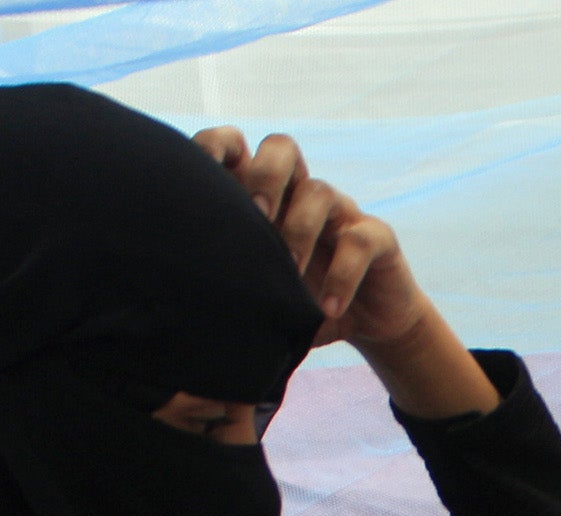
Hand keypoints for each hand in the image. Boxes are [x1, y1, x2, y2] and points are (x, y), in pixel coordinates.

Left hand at [193, 128, 426, 350]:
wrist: (370, 324)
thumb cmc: (303, 305)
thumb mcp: (263, 294)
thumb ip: (232, 289)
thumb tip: (183, 311)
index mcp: (268, 199)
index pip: (239, 150)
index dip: (218, 146)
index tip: (199, 170)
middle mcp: (301, 195)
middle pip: (282, 149)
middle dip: (265, 175)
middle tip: (257, 217)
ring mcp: (341, 212)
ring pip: (319, 191)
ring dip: (299, 230)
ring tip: (291, 273)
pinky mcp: (377, 238)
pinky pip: (360, 240)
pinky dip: (342, 275)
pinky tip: (326, 309)